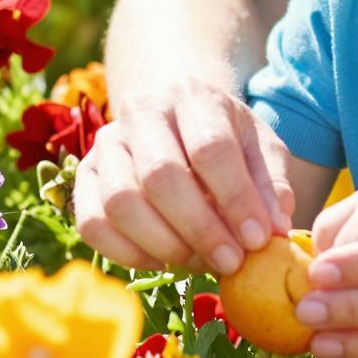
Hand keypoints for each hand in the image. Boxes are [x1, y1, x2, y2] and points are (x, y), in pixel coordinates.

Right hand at [74, 84, 296, 274]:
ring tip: (200, 261)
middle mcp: (141, 112)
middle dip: (200, 229)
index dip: (236, 200)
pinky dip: (128, 253)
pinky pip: (92, 223)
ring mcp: (106, 143)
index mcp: (193, 96)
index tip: (258, 240)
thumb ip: (272, 186)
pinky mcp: (83, 176)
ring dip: (165, 244)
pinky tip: (164, 260)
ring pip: (121, 202)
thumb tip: (274, 230)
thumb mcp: (262, 150)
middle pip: (160, 176)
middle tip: (231, 262)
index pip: (211, 148)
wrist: (178, 121)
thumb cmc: (227, 140)